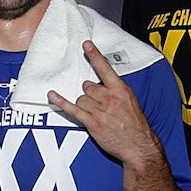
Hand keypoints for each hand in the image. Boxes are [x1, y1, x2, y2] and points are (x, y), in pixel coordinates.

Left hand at [46, 42, 163, 167]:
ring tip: (96, 113)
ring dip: (84, 104)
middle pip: (88, 86)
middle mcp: (109, 98)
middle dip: (90, 94)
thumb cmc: (135, 125)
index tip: (86, 45)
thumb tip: (101, 85)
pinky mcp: (92, 123)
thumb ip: (115, 91)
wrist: (138, 146)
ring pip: (81, 98)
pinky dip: (61, 103)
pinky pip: (73, 109)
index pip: (105, 68)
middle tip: (99, 105)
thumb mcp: (130, 102)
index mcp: (121, 90)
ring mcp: (100, 111)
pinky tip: (52, 96)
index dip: (95, 56)